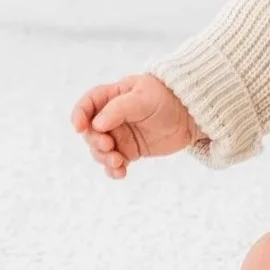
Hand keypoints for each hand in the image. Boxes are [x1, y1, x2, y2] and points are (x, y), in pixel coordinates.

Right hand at [70, 74, 197, 179]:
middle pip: (91, 132)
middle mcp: (111, 117)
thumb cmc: (166, 97)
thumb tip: (97, 124)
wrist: (190, 114)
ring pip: (100, 150)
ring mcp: (120, 135)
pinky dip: (114, 171)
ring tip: (118, 162)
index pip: (88, 104)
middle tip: (109, 146)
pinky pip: (114, 164)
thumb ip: (120, 109)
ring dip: (104, 158)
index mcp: (112, 96)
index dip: (79, 115)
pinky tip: (121, 173)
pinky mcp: (130, 151)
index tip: (79, 128)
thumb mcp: (144, 97)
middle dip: (96, 141)